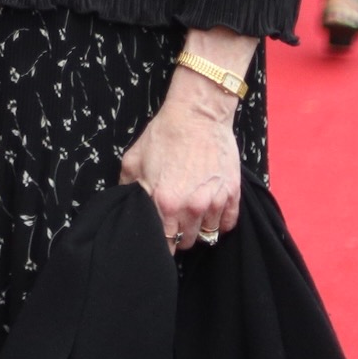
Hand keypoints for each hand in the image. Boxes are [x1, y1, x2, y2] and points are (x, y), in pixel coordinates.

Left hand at [118, 70, 242, 252]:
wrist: (197, 113)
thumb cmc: (165, 134)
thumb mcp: (134, 158)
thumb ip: (128, 187)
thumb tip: (125, 206)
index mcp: (165, 202)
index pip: (165, 242)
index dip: (161, 245)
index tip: (160, 241)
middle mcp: (192, 208)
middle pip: (187, 241)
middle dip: (180, 236)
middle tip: (176, 223)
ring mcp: (215, 202)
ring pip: (208, 235)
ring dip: (200, 229)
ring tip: (192, 216)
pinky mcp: (232, 194)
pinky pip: (228, 224)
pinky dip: (220, 223)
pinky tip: (211, 212)